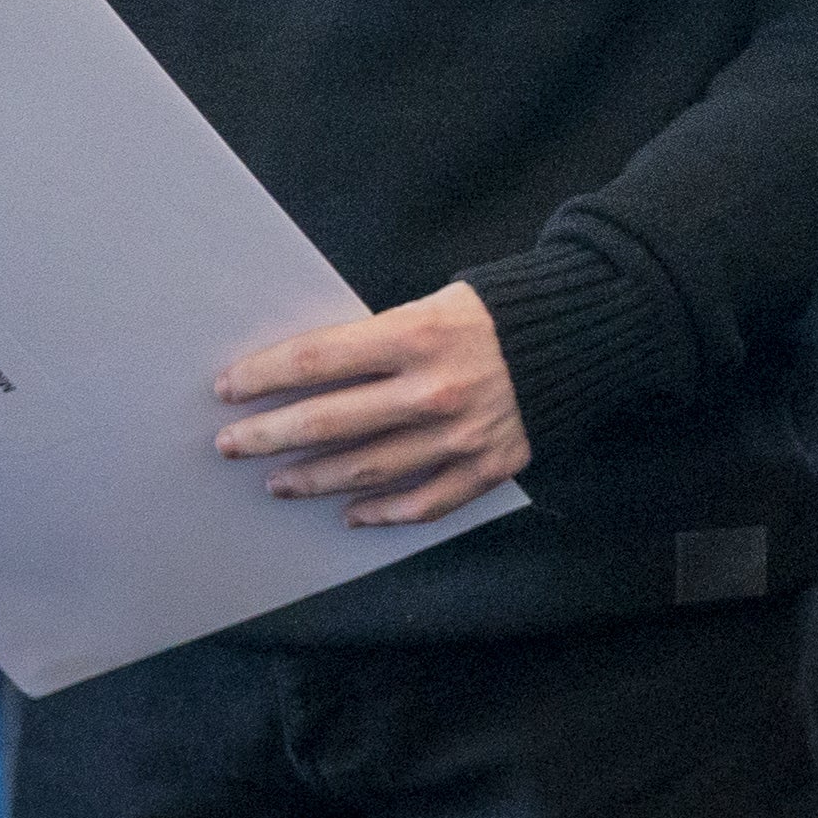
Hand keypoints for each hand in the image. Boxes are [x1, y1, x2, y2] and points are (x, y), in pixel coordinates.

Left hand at [215, 282, 532, 526]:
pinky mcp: (491, 465)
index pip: (316, 360)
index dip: (263, 376)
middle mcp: (434, 389)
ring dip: (312, 479)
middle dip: (267, 435)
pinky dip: (382, 512)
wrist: (590, 329)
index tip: (227, 389)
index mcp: (417, 334)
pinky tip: (351, 513)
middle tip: (229, 446)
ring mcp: (462, 434)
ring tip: (278, 482)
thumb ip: (379, 341)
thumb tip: (307, 377)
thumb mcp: (436, 303)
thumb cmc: (500, 312)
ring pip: (365, 469)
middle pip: (327, 421)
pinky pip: (424, 502)